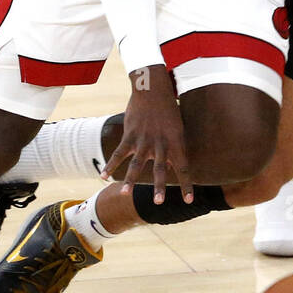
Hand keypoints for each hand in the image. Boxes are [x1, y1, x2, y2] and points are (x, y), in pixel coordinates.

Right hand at [102, 65, 193, 203]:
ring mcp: (144, 140)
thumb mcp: (178, 127)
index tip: (188, 200)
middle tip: (159, 202)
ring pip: (136, 164)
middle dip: (159, 186)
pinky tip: (103, 177)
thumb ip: (175, 146)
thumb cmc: (168, 109)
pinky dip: (110, 165)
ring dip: (130, 180)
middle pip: (160, 169)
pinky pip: (119, 153)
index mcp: (176, 142)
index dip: (187, 184)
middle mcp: (160, 143)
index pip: (183, 167)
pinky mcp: (130, 135)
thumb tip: (177, 163)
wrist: (153, 89)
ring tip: (125, 194)